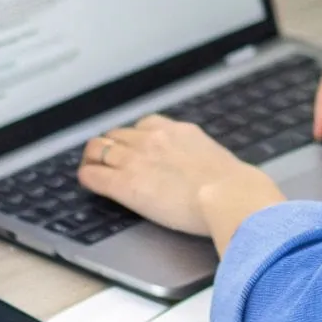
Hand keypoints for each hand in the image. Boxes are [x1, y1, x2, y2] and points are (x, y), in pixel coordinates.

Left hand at [78, 116, 283, 252]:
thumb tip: (213, 172)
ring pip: (100, 149)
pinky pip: (93, 175)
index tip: (133, 145)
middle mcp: (153, 140)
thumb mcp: (219, 162)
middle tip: (105, 156)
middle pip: (118, 134)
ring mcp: (136, 160)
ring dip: (93, 157)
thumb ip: (205, 161)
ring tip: (90, 165)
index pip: (145, 125)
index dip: (135, 136)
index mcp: (178, 132)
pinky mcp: (124, 184)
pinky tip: (86, 181)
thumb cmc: (235, 187)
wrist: (230, 196)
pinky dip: (87, 176)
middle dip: (111, 144)